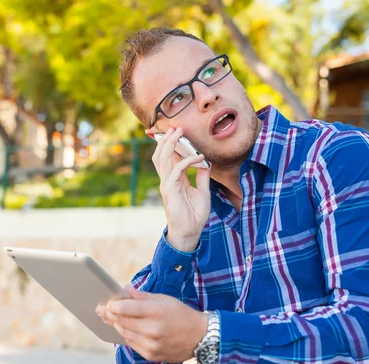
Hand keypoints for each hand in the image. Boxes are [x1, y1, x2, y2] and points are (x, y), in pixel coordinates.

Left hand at [96, 286, 207, 362]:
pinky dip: (125, 335)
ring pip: (125, 334)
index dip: (113, 305)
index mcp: (156, 312)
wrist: (200, 337)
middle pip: (122, 321)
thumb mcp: (165, 299)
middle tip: (101, 310)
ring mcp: (151, 344)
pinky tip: (122, 329)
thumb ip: (143, 296)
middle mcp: (153, 329)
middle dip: (110, 315)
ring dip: (116, 325)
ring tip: (109, 318)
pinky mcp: (151, 355)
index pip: (126, 308)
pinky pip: (132, 344)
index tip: (107, 302)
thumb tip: (125, 290)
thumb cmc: (182, 314)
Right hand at [146, 127, 211, 251]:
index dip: (172, 144)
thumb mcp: (203, 192)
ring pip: (163, 159)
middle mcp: (168, 180)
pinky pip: (176, 170)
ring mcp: (167, 184)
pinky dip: (186, 161)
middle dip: (167, 140)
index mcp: (174, 179)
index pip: (169, 157)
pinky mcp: (170, 190)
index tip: (179, 131)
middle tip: (176, 127)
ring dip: (171, 144)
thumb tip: (206, 163)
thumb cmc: (194, 215)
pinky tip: (198, 157)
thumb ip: (202, 177)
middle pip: (161, 154)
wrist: (190, 232)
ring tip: (178, 133)